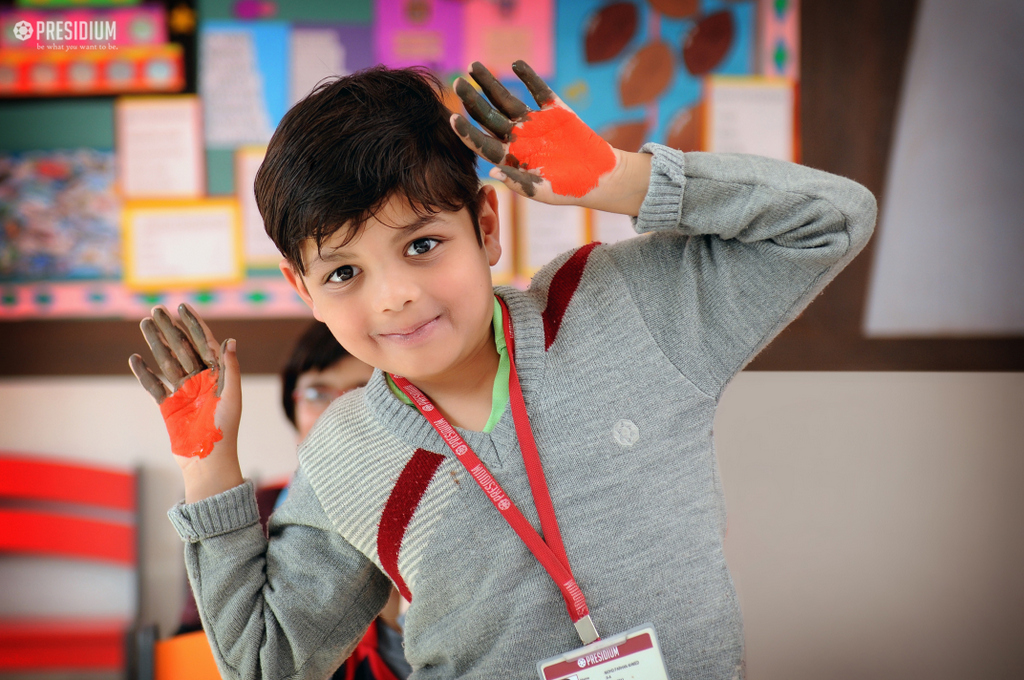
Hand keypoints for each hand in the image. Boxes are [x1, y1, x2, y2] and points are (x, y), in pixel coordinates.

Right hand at [130, 304, 242, 500]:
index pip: (205, 344)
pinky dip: (144, 373)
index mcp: (218, 375)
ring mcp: (183, 392)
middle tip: (156, 310)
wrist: (208, 460)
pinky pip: (154, 385)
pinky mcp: (168, 406)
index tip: (183, 307)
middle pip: (182, 348)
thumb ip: (230, 368)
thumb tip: (231, 340)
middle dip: (170, 329)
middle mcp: (200, 380)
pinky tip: (134, 358)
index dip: (194, 325)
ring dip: (155, 343)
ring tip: (144, 324)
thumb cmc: (225, 430)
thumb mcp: (231, 396)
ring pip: (167, 361)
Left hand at [451, 60, 649, 213]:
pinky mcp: (553, 110)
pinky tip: (515, 64)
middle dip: (472, 99)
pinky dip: (528, 77)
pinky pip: (538, 89)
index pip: (481, 143)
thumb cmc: (568, 189)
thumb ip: (518, 182)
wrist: (599, 177)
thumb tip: (493, 173)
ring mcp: (533, 122)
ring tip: (474, 66)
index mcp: (509, 158)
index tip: (452, 119)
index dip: (467, 132)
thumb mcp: (542, 191)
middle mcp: (516, 138)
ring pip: (506, 100)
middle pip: (488, 116)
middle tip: (457, 83)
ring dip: (490, 83)